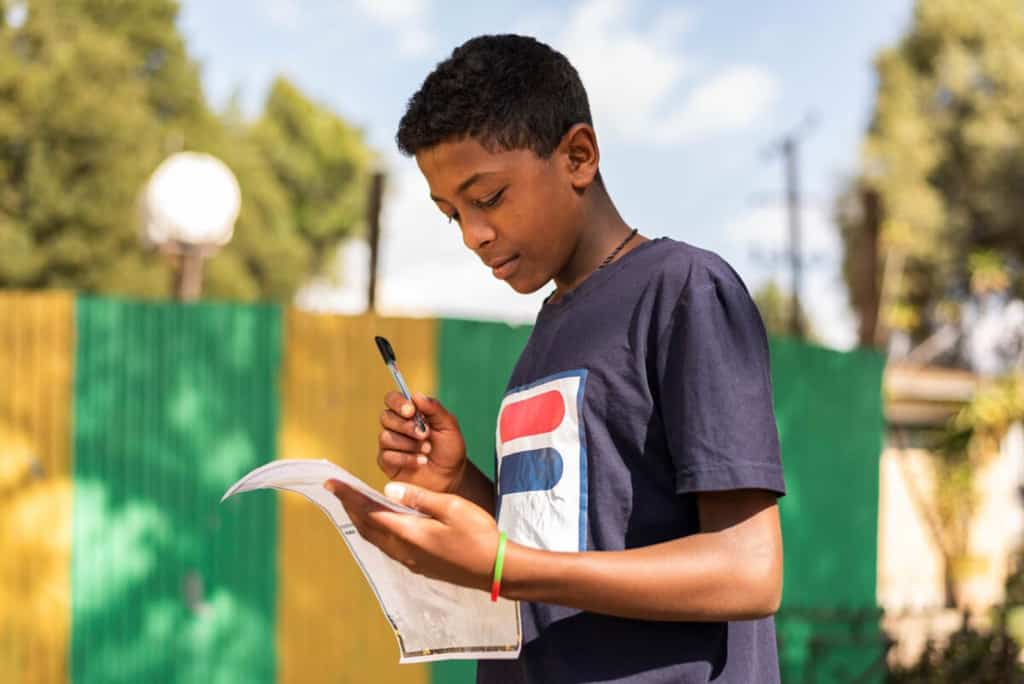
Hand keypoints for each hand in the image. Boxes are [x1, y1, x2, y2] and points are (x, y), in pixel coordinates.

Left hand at [325, 479, 499, 591]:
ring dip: (361, 520)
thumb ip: (419, 498)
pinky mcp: (418, 565)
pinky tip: (382, 522)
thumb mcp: (451, 507)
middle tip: (338, 489)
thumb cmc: (478, 535)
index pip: (369, 512)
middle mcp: (403, 550)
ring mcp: (410, 560)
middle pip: (366, 527)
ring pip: (375, 539)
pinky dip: (376, 530)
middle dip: (349, 507)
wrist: (495, 570)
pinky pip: (386, 546)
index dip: (348, 496)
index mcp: (408, 533)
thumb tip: (388, 490)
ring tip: (353, 503)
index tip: (331, 483)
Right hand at [378, 392, 466, 493]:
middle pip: (386, 417)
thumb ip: (434, 409)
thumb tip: (416, 396)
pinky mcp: (387, 462)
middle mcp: (396, 426)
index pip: (392, 399)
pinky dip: (406, 459)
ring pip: (385, 437)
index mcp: (409, 413)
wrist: (450, 477)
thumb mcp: (448, 426)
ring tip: (427, 451)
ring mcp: (390, 444)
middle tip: (426, 435)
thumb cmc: (449, 450)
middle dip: (406, 427)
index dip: (398, 403)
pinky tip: (420, 462)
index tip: (411, 411)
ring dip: (409, 444)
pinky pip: (387, 455)